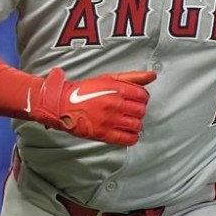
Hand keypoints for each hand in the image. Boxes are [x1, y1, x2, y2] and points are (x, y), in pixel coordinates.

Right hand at [29, 68, 155, 145]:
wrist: (62, 103)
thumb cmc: (85, 90)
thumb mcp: (108, 79)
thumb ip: (132, 77)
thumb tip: (152, 75)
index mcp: (116, 89)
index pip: (143, 96)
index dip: (143, 98)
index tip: (137, 100)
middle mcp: (114, 104)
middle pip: (141, 111)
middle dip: (139, 111)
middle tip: (131, 111)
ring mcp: (109, 120)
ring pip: (136, 125)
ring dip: (135, 124)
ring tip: (128, 121)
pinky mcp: (103, 134)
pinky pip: (127, 139)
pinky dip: (132, 138)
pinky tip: (127, 133)